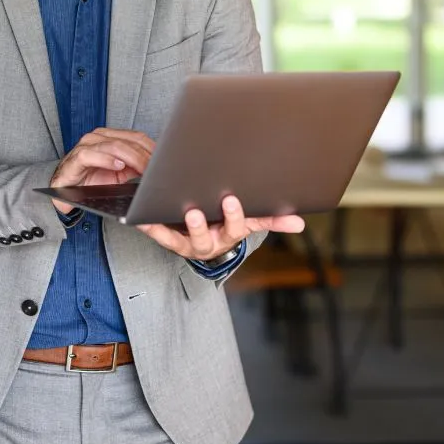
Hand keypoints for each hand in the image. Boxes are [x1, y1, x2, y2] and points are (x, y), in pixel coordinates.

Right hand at [49, 128, 154, 213]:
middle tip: (156, 168)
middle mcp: (99, 137)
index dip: (152, 148)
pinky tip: (118, 166)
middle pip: (128, 140)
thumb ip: (135, 168)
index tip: (164, 160)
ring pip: (114, 145)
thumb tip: (155, 169)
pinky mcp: (77, 157)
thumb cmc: (91, 179)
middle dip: (145, 154)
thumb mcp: (119, 175)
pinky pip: (92, 154)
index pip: (137, 137)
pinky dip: (107, 160)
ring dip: (131, 157)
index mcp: (111, 137)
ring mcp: (87, 145)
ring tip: (143, 167)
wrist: (66, 189)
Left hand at [137, 194, 304, 260]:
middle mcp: (211, 243)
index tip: (231, 200)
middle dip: (204, 223)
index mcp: (230, 235)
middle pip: (209, 235)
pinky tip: (142, 216)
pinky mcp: (170, 241)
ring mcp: (190, 244)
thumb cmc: (226, 225)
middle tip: (200, 209)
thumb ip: (272, 220)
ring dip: (182, 226)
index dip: (234, 216)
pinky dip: (151, 226)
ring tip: (180, 211)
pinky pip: (160, 236)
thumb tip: (300, 223)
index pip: (237, 227)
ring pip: (186, 238)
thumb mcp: (249, 222)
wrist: (205, 239)